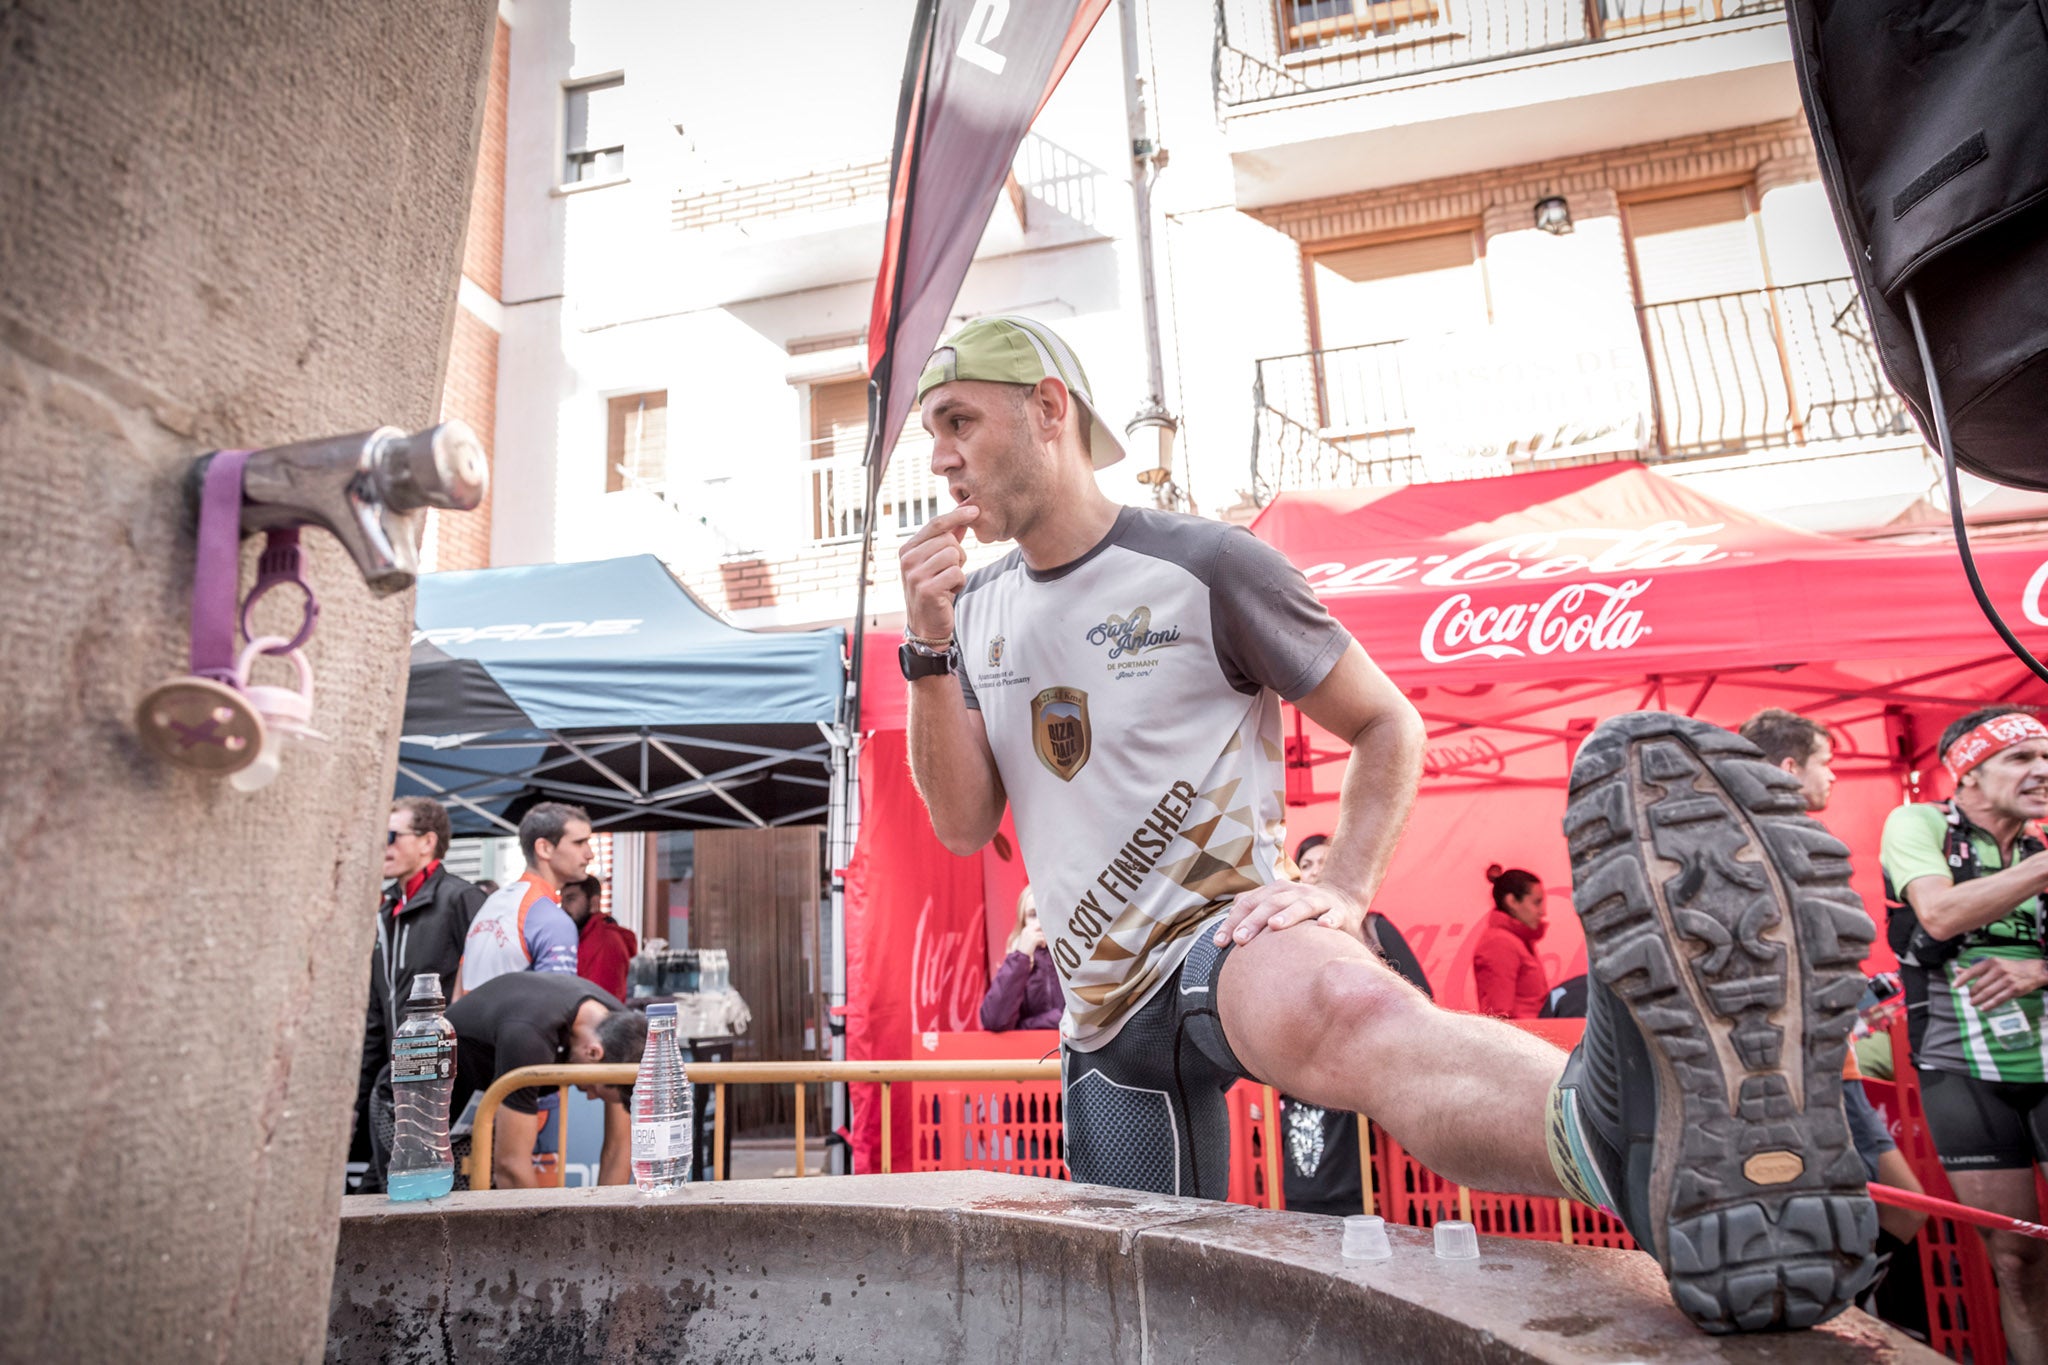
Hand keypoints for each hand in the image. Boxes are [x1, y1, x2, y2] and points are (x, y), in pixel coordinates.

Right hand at [897, 504, 979, 641]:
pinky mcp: (927, 589)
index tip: (975, 509)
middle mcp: (907, 560)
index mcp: (907, 549)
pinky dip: (959, 583)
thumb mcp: (937, 562)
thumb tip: (964, 515)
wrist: (926, 626)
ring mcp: (915, 574)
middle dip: (957, 555)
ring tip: (947, 582)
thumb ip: (948, 539)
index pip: (935, 524)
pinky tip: (948, 592)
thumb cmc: (934, 590)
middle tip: (949, 572)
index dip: (957, 515)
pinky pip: (956, 573)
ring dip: (958, 570)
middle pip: (948, 539)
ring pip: (953, 555)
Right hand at [1014, 922, 1044, 954]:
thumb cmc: (1024, 948)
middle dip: (1044, 931)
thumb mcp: (1027, 939)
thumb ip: (1033, 934)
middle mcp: (1028, 930)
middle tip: (1046, 936)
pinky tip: (1042, 946)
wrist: (1021, 954)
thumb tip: (1042, 931)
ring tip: (1043, 943)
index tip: (1044, 931)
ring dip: (1044, 939)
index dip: (1041, 926)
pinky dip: (1044, 942)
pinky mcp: (1034, 939)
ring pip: (1042, 933)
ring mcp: (1031, 934)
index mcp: (1025, 929)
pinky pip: (1043, 938)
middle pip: (1039, 926)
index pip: (1035, 923)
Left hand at [1212, 879, 1365, 948]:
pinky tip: (1323, 927)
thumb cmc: (1300, 912)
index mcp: (1276, 891)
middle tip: (1240, 939)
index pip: (1249, 903)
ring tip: (1274, 926)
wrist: (1342, 901)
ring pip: (1302, 905)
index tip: (1219, 942)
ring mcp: (1318, 899)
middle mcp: (1295, 892)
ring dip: (1288, 914)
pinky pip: (1335, 914)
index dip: (1233, 920)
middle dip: (1254, 920)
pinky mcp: (1339, 911)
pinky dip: (1329, 919)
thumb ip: (1252, 913)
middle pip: (1272, 903)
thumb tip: (1222, 930)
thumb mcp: (1276, 908)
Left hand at [1954, 956, 2047, 1009]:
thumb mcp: (1992, 965)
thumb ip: (1975, 969)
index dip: (1962, 979)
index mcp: (1991, 962)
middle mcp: (1999, 970)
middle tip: (1969, 997)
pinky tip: (1983, 1008)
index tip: (1954, 986)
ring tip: (1972, 1003)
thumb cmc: (2009, 968)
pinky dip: (1989, 1005)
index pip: (1973, 971)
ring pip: (1988, 993)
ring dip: (1978, 1000)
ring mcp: (2007, 980)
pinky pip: (1999, 999)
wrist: (2033, 971)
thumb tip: (1957, 970)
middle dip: (1972, 992)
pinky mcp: (2014, 989)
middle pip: (1980, 984)